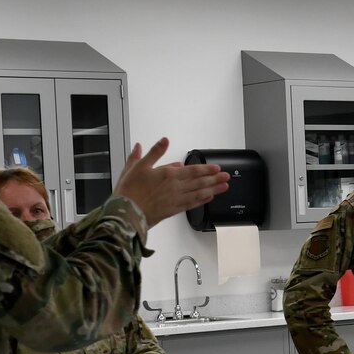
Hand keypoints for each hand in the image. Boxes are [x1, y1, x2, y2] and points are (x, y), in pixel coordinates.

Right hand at [113, 138, 228, 225]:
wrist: (126, 212)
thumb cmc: (129, 191)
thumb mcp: (138, 166)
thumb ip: (153, 153)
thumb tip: (163, 141)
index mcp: (168, 174)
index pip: (193, 170)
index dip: (206, 169)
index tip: (216, 168)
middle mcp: (175, 186)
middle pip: (200, 181)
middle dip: (215, 178)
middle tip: (227, 176)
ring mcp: (176, 199)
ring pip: (199, 192)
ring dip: (213, 189)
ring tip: (224, 186)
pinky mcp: (174, 210)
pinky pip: (192, 204)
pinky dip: (202, 200)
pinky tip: (209, 198)